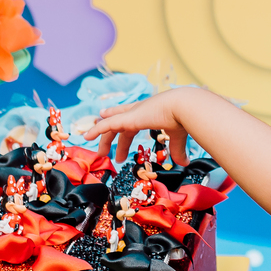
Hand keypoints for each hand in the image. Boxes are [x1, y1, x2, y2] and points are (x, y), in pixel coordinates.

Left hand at [80, 90, 197, 166]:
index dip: (119, 117)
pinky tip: (87, 136)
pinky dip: (96, 130)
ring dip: (103, 138)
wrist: (183, 107)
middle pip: (119, 124)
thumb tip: (184, 163)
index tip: (108, 116)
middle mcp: (139, 110)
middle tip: (107, 151)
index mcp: (150, 112)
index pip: (130, 116)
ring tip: (99, 152)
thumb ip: (177, 150)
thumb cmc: (183, 118)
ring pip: (111, 126)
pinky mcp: (127, 119)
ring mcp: (132, 114)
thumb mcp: (177, 136)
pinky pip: (107, 125)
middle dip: (112, 137)